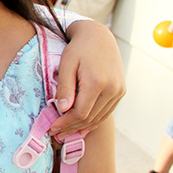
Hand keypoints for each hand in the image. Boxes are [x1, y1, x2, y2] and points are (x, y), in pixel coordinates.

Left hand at [50, 21, 123, 137]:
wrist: (99, 37)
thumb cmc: (78, 49)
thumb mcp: (67, 65)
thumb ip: (65, 87)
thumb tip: (62, 110)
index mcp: (97, 82)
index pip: (80, 112)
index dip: (65, 123)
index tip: (51, 128)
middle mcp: (112, 89)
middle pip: (90, 117)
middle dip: (71, 128)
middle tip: (55, 135)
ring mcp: (119, 91)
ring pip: (99, 117)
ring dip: (82, 128)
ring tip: (65, 134)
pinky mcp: (120, 91)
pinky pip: (106, 112)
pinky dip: (93, 121)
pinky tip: (81, 128)